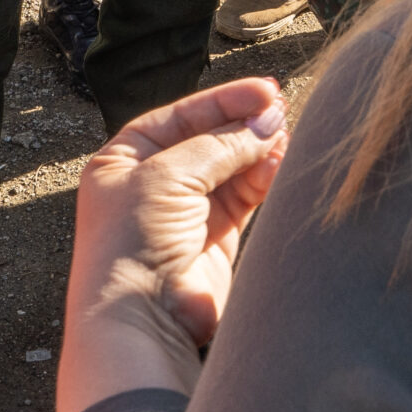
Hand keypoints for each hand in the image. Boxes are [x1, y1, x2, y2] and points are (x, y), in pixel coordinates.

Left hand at [56, 79, 288, 411]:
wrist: (140, 321)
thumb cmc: (131, 242)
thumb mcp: (167, 175)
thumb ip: (219, 144)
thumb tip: (267, 122)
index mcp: (123, 161)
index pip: (181, 117)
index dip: (223, 102)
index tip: (266, 90)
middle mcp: (151, 187)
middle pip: (209, 142)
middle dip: (244, 127)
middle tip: (282, 112)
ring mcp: (184, 216)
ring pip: (232, 171)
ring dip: (259, 152)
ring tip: (287, 137)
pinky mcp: (214, 245)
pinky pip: (245, 202)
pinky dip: (265, 182)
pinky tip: (283, 164)